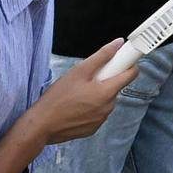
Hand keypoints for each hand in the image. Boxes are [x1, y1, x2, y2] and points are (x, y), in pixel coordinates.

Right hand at [27, 42, 143, 146]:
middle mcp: (108, 108)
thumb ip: (102, 56)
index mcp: (107, 92)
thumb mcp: (79, 71)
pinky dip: (90, 108)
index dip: (128, 63)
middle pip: (115, 87)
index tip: (121, 59)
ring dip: (97, 95)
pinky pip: (97, 113)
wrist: (41, 125)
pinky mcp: (93, 129)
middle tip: (86, 79)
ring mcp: (101, 120)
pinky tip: (75, 107)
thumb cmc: (58, 97)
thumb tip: (118, 43)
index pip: (131, 74)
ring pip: (106, 100)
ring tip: (77, 94)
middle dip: (105, 80)